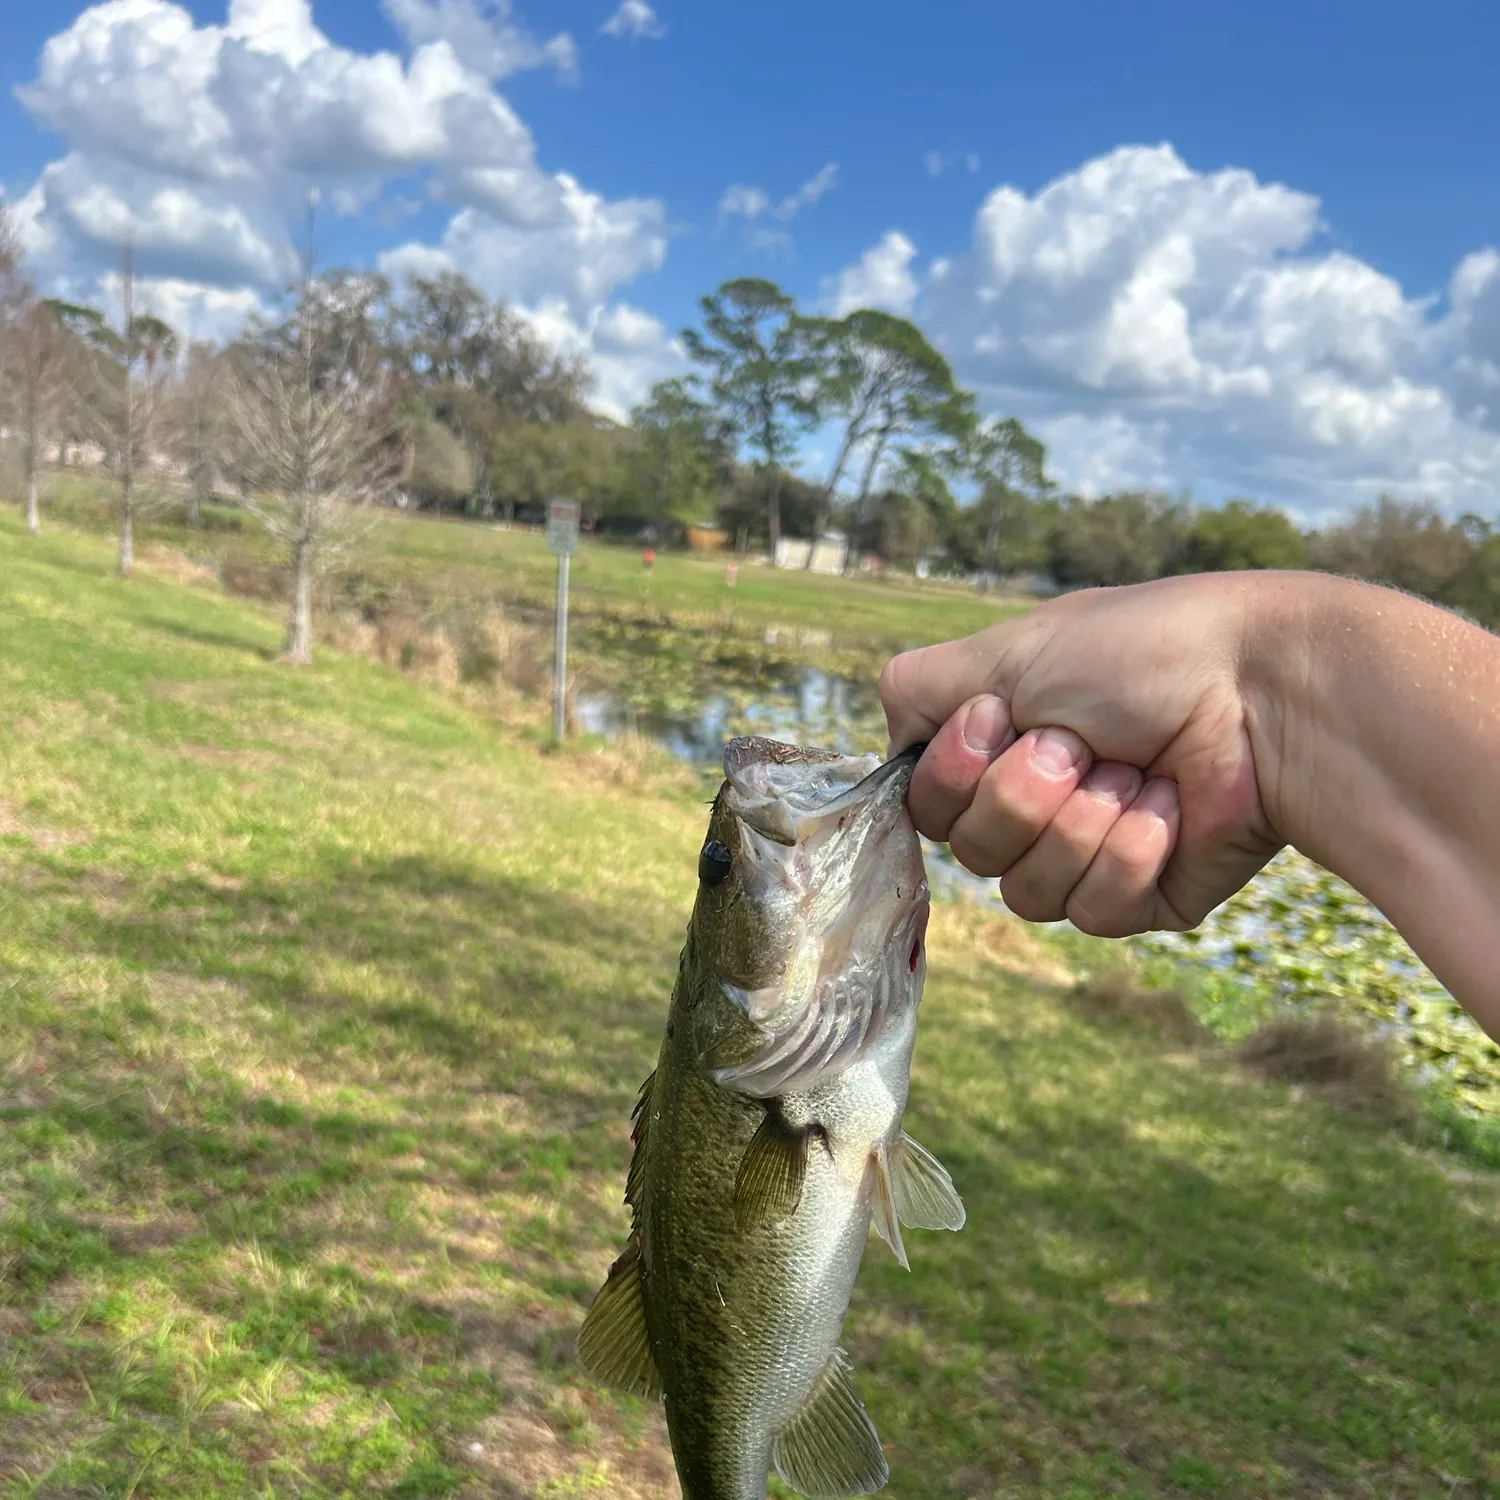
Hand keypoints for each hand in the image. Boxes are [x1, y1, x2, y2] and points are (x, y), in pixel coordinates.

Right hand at [880, 574, 1286, 936]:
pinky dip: (1129, 852)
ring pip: (1026, 892)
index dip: (954, 771)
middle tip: (1082, 741)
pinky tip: (1168, 810)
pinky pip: (1093, 913)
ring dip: (1081, 821)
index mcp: (999, 746)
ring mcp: (1087, 855)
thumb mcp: (1009, 648)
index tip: (1000, 718)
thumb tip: (894, 746)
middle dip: (1024, 792)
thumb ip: (918, 690)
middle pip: (969, 852)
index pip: (925, 804)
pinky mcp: (1143, 898)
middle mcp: (1035, 804)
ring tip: (1135, 771)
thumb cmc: (1141, 653)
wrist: (1263, 690)